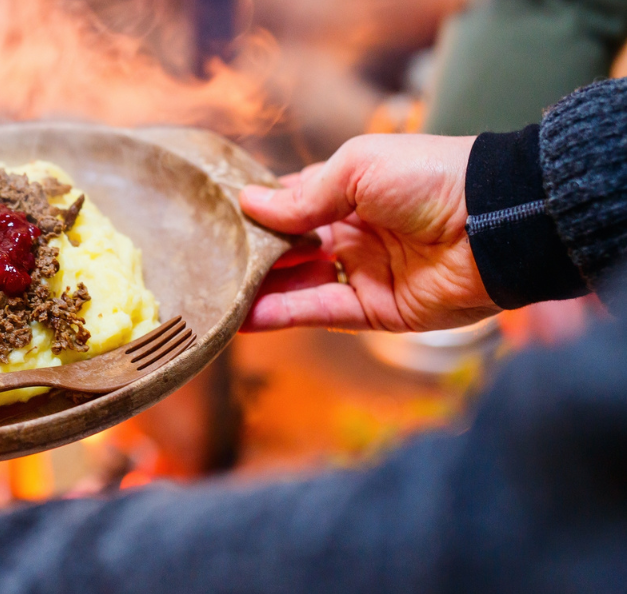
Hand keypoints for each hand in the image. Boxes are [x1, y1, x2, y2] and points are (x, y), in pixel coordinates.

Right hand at [239, 134, 499, 331]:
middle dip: (251, 256)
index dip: (257, 212)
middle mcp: (352, 234)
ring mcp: (362, 273)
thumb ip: (303, 196)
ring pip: (297, 286)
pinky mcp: (374, 310)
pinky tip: (245, 317)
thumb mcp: (357, 169)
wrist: (494, 221)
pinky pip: (319, 313)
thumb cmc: (430, 177)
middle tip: (206, 263)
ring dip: (258, 291)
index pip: (290, 204)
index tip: (215, 220)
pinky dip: (282, 316)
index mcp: (350, 192)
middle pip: (288, 250)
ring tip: (215, 296)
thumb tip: (249, 206)